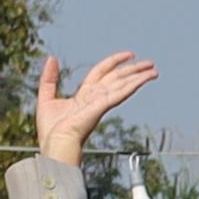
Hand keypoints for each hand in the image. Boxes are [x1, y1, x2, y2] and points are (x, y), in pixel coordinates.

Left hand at [31, 52, 157, 171]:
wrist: (55, 144)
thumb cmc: (51, 130)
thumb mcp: (46, 96)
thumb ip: (49, 77)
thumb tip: (52, 59)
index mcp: (84, 94)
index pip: (103, 72)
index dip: (115, 61)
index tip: (128, 55)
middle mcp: (96, 97)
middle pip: (117, 77)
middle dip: (134, 69)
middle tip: (150, 64)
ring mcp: (100, 102)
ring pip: (123, 84)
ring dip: (139, 76)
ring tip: (153, 70)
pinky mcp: (102, 106)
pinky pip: (120, 93)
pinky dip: (133, 84)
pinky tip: (143, 79)